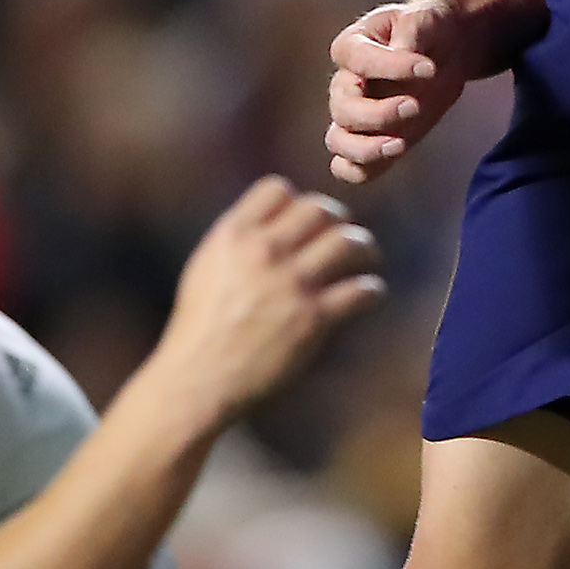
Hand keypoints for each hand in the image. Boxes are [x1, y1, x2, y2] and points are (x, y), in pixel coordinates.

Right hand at [147, 179, 382, 422]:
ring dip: (364, 248)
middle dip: (336, 220)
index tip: (304, 221)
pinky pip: (362, 290)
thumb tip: (276, 216)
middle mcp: (264, 251)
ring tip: (366, 257)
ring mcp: (291, 284)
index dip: (295, 201)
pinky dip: (371, 291)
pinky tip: (367, 296)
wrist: (197, 380)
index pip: (278, 188)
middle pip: (320, 209)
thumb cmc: (200, 327)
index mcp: (233, 235)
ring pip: (348, 241)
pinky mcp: (313, 320)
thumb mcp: (206, 266)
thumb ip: (239, 237)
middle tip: (342, 236)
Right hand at [325, 0, 507, 184]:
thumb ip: (410, 33)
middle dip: (378, 113)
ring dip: (366, 149)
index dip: (391, 66)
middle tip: (414, 105)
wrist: (444, 50)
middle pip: (343, 109)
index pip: (359, 61)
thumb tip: (402, 53)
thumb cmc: (429, 28)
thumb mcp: (423, 18)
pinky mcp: (372, 140)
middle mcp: (345, 84)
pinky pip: (349, 167)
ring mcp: (355, 116)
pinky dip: (361, 170)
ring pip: (339, 142)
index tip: (429, 67)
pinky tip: (389, 159)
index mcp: (351, 47)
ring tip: (400, 145)